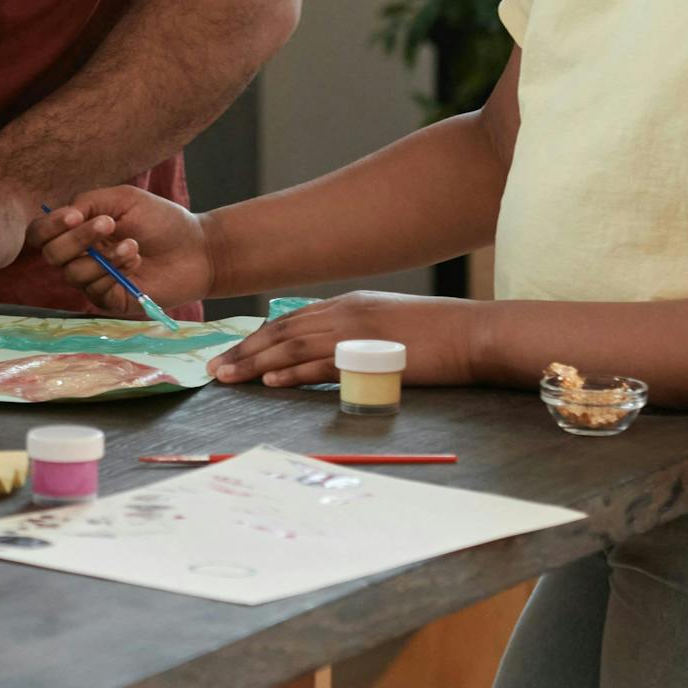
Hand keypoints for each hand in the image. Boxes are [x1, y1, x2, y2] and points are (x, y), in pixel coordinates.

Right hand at [31, 189, 214, 313]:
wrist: (196, 248)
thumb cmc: (161, 220)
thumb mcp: (124, 199)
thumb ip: (90, 202)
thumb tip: (65, 216)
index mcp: (80, 229)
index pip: (43, 232)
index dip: (50, 226)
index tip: (74, 216)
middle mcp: (81, 255)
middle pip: (52, 255)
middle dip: (77, 239)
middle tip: (109, 224)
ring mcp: (94, 280)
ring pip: (73, 274)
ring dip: (103, 256)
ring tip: (133, 245)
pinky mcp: (110, 300)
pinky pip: (95, 290)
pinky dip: (115, 271)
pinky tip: (136, 260)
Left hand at [210, 293, 482, 389]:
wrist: (473, 333)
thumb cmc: (439, 334)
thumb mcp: (389, 325)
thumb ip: (357, 333)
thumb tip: (332, 354)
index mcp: (348, 304)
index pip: (291, 319)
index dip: (259, 337)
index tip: (233, 352)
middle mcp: (345, 312)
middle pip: (282, 331)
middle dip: (245, 350)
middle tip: (215, 368)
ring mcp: (356, 333)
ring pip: (292, 347)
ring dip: (256, 363)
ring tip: (228, 378)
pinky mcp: (370, 356)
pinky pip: (321, 365)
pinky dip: (292, 373)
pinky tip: (270, 383)